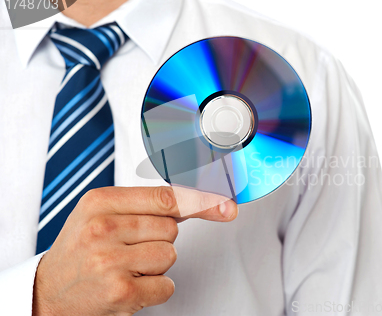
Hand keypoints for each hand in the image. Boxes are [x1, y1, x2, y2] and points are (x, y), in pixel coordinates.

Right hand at [32, 186, 236, 315]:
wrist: (48, 292)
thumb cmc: (83, 250)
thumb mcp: (104, 214)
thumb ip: (149, 205)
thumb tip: (208, 199)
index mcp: (100, 201)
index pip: (165, 197)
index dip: (200, 201)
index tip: (226, 203)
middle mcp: (102, 227)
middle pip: (171, 228)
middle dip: (158, 240)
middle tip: (127, 249)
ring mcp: (110, 260)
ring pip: (170, 255)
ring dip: (155, 265)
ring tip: (124, 267)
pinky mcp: (120, 291)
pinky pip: (166, 284)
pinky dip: (154, 289)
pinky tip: (127, 285)